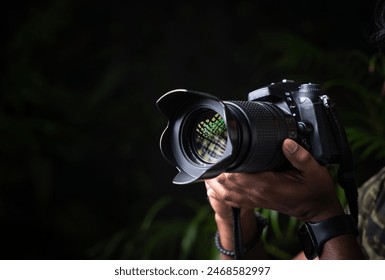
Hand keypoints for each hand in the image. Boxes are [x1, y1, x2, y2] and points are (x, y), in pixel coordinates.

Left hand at [205, 139, 343, 221]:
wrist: (316, 211)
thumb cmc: (315, 191)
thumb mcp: (314, 171)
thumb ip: (300, 156)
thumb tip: (286, 142)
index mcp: (267, 185)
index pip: (237, 176)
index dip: (224, 165)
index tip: (219, 151)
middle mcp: (256, 194)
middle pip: (226, 183)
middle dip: (215, 170)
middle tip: (211, 153)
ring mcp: (254, 200)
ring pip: (224, 193)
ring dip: (214, 181)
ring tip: (208, 166)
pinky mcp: (254, 202)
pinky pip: (231, 199)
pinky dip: (219, 192)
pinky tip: (214, 183)